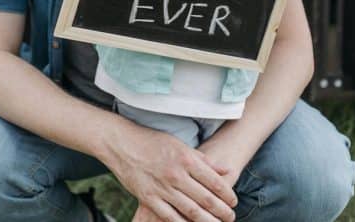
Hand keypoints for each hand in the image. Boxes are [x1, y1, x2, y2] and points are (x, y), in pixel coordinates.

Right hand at [105, 123, 236, 221]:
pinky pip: (170, 217)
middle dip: (222, 212)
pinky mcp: (149, 198)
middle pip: (206, 200)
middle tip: (231, 217)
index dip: (227, 194)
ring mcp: (162, 187)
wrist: (121, 143)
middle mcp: (176, 174)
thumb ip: (202, 159)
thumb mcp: (179, 144)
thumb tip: (225, 169)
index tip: (234, 201)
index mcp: (185, 158)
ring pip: (191, 212)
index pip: (214, 181)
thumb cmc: (151, 141)